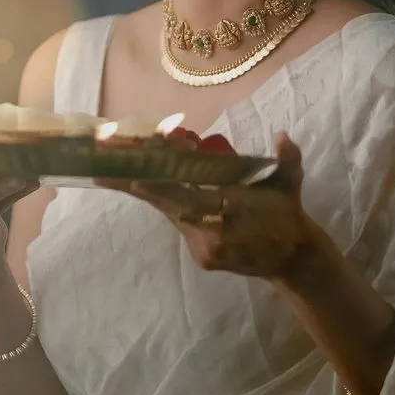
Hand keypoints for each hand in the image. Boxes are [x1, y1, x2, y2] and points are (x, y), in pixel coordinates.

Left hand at [96, 131, 316, 279]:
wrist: (293, 259)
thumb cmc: (287, 213)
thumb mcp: (289, 183)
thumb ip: (287, 158)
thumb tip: (282, 135)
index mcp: (230, 210)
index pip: (188, 196)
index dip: (160, 188)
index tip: (132, 178)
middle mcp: (211, 232)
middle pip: (168, 204)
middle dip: (133, 186)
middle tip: (100, 171)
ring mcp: (204, 248)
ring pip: (173, 213)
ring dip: (152, 192)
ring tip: (115, 172)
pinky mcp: (202, 258)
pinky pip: (182, 225)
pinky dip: (172, 206)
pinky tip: (154, 187)